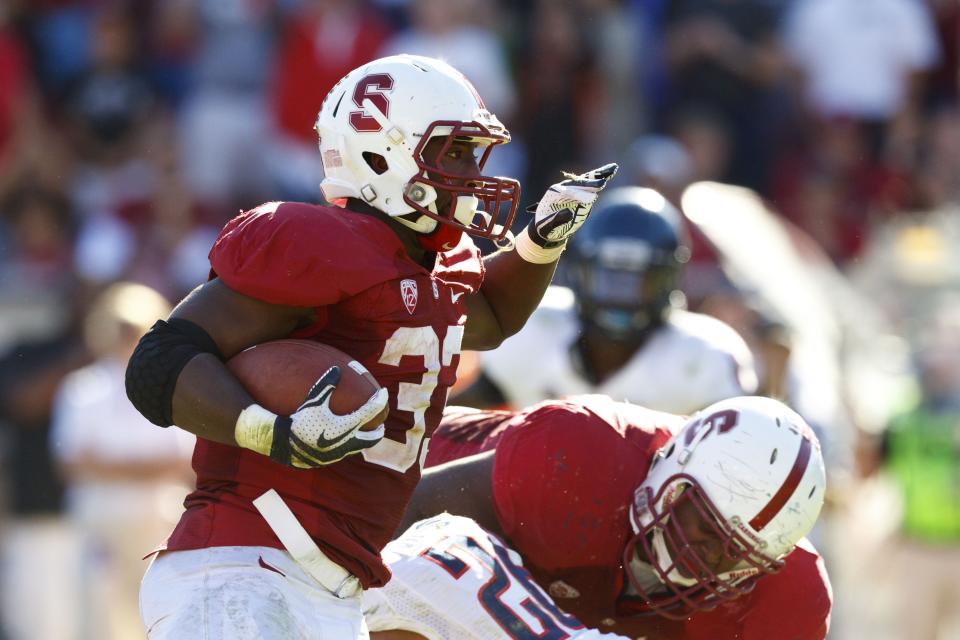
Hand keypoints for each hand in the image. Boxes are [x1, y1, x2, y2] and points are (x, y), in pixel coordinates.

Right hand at [236, 366, 387, 467]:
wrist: (283, 443)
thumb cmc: (299, 418)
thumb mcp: (313, 400)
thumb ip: (326, 384)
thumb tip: (336, 368)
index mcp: (347, 426)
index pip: (371, 411)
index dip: (380, 400)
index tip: (384, 393)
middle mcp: (347, 442)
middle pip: (372, 438)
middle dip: (378, 430)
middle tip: (381, 423)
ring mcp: (339, 453)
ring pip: (359, 447)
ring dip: (364, 439)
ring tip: (364, 432)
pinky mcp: (329, 460)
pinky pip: (344, 452)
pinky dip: (349, 445)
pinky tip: (342, 439)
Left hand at [527, 162, 618, 248]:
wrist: (548, 227)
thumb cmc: (545, 227)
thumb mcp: (548, 225)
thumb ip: (557, 219)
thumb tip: (569, 213)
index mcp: (555, 193)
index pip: (569, 191)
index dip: (579, 193)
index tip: (590, 198)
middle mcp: (565, 188)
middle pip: (579, 182)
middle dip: (590, 183)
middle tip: (602, 183)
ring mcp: (575, 190)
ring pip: (588, 179)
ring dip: (599, 174)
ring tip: (613, 168)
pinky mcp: (583, 193)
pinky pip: (593, 184)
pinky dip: (602, 177)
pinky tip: (613, 170)